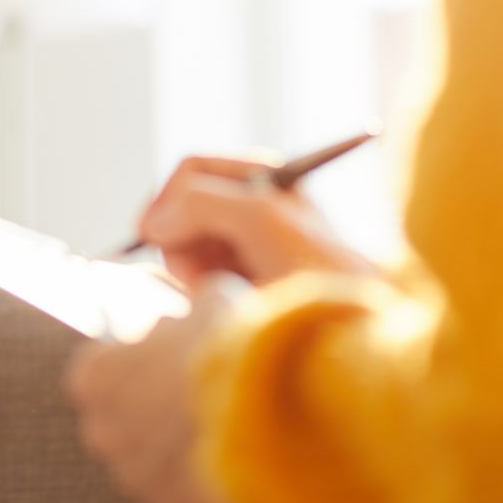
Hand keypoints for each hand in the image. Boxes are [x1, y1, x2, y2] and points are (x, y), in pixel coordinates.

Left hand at [63, 276, 243, 502]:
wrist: (264, 412)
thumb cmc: (228, 345)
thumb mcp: (212, 301)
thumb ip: (194, 307)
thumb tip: (202, 307)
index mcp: (92, 375)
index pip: (102, 365)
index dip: (138, 357)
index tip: (168, 353)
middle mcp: (98, 429)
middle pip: (121, 413)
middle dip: (151, 402)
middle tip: (193, 389)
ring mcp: (129, 473)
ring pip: (147, 454)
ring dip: (172, 442)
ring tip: (219, 424)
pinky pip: (177, 487)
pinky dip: (196, 476)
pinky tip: (229, 455)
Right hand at [136, 155, 375, 288]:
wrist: (351, 333)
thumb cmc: (320, 272)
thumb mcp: (261, 219)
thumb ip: (201, 204)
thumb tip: (151, 224)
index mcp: (266, 177)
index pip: (193, 169)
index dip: (167, 197)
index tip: (150, 235)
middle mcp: (253, 203)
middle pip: (180, 204)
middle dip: (178, 237)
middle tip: (196, 271)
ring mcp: (244, 241)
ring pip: (181, 240)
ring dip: (188, 266)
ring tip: (218, 288)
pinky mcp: (238, 277)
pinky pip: (193, 271)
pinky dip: (196, 285)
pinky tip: (221, 298)